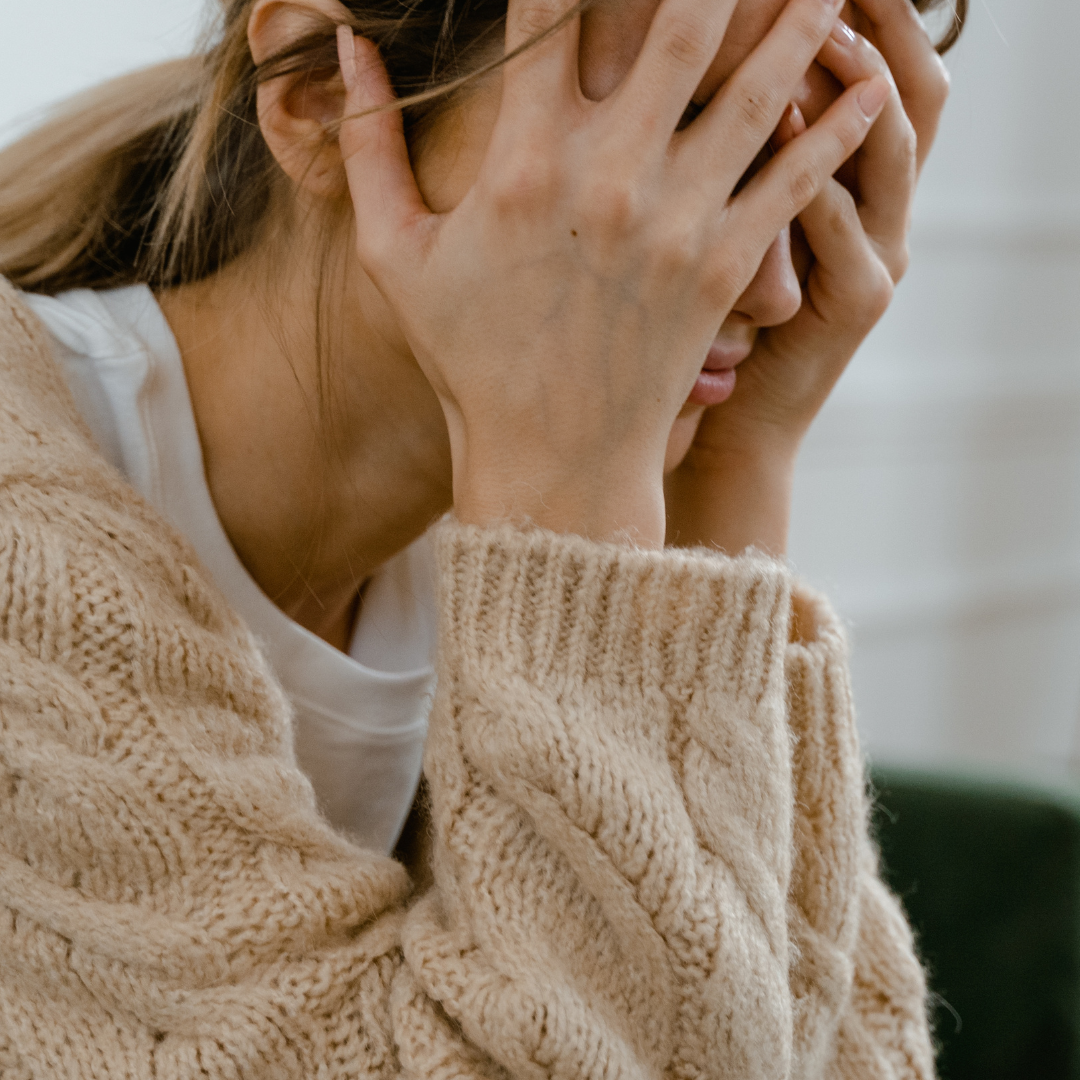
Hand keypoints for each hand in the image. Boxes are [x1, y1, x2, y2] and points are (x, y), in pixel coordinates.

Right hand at [336, 0, 889, 546]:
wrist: (551, 460)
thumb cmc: (470, 361)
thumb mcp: (396, 258)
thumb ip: (369, 148)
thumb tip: (349, 45)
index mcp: (520, 163)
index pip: (550, 9)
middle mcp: (606, 177)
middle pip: (678, 24)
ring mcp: (673, 224)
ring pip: (756, 89)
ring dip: (802, 19)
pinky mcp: (721, 271)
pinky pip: (791, 183)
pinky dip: (838, 131)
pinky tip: (873, 88)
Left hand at [666, 0, 948, 554]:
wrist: (722, 426)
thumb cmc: (700, 325)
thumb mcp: (724, 229)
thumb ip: (722, 154)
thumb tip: (679, 83)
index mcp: (847, 181)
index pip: (872, 70)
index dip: (864, 12)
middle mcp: (878, 208)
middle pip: (911, 88)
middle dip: (881, 20)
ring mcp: (878, 254)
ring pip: (891, 147)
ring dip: (856, 80)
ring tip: (820, 23)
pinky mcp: (857, 303)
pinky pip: (846, 227)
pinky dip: (818, 173)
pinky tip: (785, 122)